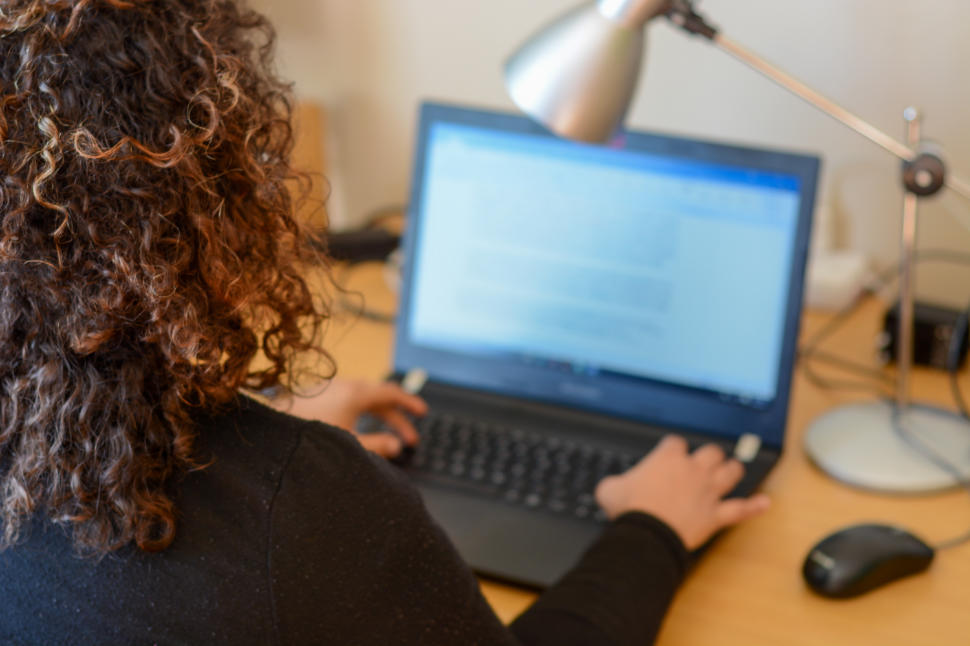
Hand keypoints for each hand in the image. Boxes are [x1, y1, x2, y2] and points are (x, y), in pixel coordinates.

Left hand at [273, 379, 427, 457]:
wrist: (268, 430)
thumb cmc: (308, 436)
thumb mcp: (348, 445)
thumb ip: (376, 446)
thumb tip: (396, 446)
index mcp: (356, 394)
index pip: (392, 393)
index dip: (410, 403)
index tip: (423, 413)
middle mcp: (344, 386)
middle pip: (380, 398)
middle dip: (397, 419)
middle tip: (410, 439)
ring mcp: (329, 389)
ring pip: (363, 401)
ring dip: (378, 419)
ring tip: (386, 441)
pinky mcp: (316, 397)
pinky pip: (348, 402)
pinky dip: (361, 416)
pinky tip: (357, 434)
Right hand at [594, 435, 769, 549]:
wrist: (647, 534)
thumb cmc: (629, 510)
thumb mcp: (609, 489)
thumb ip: (613, 483)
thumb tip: (609, 488)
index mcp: (667, 458)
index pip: (675, 443)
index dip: (672, 448)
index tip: (668, 455)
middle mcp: (693, 469)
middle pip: (711, 452)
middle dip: (708, 455)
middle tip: (703, 462)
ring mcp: (708, 491)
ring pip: (731, 472)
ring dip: (732, 470)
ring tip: (732, 470)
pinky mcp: (716, 515)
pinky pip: (740, 509)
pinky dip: (754, 506)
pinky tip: (764, 503)